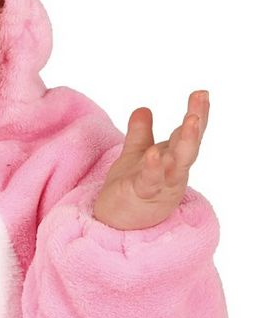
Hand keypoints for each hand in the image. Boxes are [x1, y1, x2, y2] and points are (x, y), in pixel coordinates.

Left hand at [91, 90, 209, 229]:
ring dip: (186, 143)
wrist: (116, 223)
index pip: (186, 135)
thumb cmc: (130, 190)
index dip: (196, 115)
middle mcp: (172, 172)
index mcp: (171, 160)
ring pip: (178, 164)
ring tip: (191, 121)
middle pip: (189, 146)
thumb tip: (144, 108)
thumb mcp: (135, 156)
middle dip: (196, 123)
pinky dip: (154, 168)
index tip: (202, 93)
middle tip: (202, 99)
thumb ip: (140, 134)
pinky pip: (150, 181)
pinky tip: (154, 153)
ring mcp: (161, 185)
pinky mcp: (142, 196)